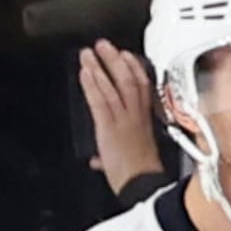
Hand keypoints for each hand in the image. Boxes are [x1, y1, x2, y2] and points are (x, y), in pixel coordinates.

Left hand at [79, 40, 166, 195]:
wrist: (142, 186)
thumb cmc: (140, 176)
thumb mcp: (130, 160)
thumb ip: (110, 156)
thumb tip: (98, 160)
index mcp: (144, 122)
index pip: (143, 89)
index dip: (135, 69)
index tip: (128, 55)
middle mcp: (136, 116)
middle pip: (129, 81)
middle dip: (116, 60)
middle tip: (104, 44)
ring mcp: (123, 119)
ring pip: (113, 87)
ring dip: (100, 67)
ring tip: (89, 53)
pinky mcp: (109, 127)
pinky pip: (100, 101)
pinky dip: (92, 85)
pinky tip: (85, 73)